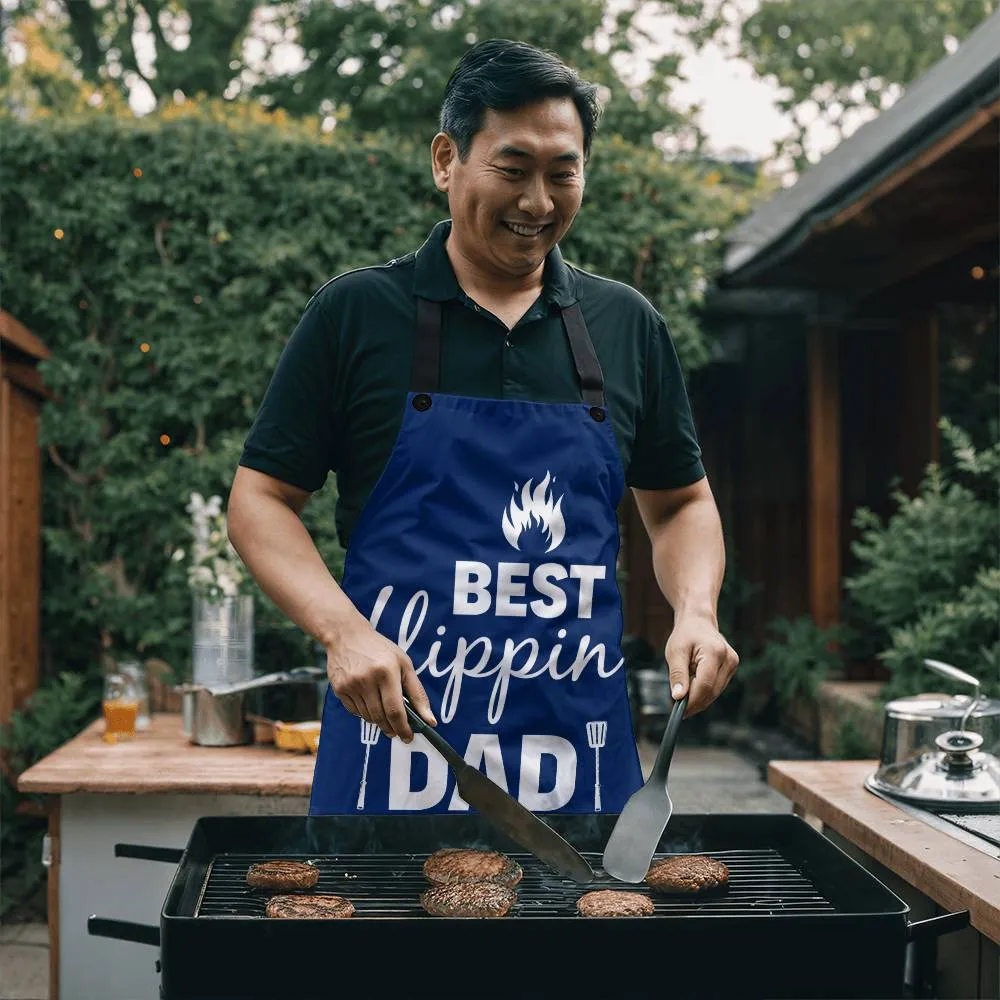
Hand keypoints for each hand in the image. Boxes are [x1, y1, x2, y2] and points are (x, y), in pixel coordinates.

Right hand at [325, 624, 435, 741]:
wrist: (347, 635)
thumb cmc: (380, 649)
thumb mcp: (404, 664)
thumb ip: (417, 693)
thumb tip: (430, 720)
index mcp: (387, 671)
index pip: (395, 710)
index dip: (403, 728)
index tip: (408, 737)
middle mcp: (367, 679)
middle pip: (381, 717)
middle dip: (392, 728)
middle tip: (398, 731)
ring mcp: (351, 685)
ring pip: (368, 717)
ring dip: (379, 720)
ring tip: (384, 712)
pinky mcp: (339, 689)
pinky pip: (355, 712)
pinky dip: (365, 713)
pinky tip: (369, 701)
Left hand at [664, 613, 738, 717]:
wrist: (698, 621)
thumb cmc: (685, 635)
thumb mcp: (675, 652)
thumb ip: (677, 674)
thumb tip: (678, 697)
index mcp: (715, 652)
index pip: (705, 685)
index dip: (692, 701)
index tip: (679, 711)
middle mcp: (729, 659)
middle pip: (712, 691)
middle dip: (695, 702)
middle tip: (677, 706)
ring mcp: (733, 664)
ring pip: (715, 692)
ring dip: (699, 696)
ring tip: (684, 689)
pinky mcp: (732, 668)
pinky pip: (717, 687)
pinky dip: (704, 691)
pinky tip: (693, 684)